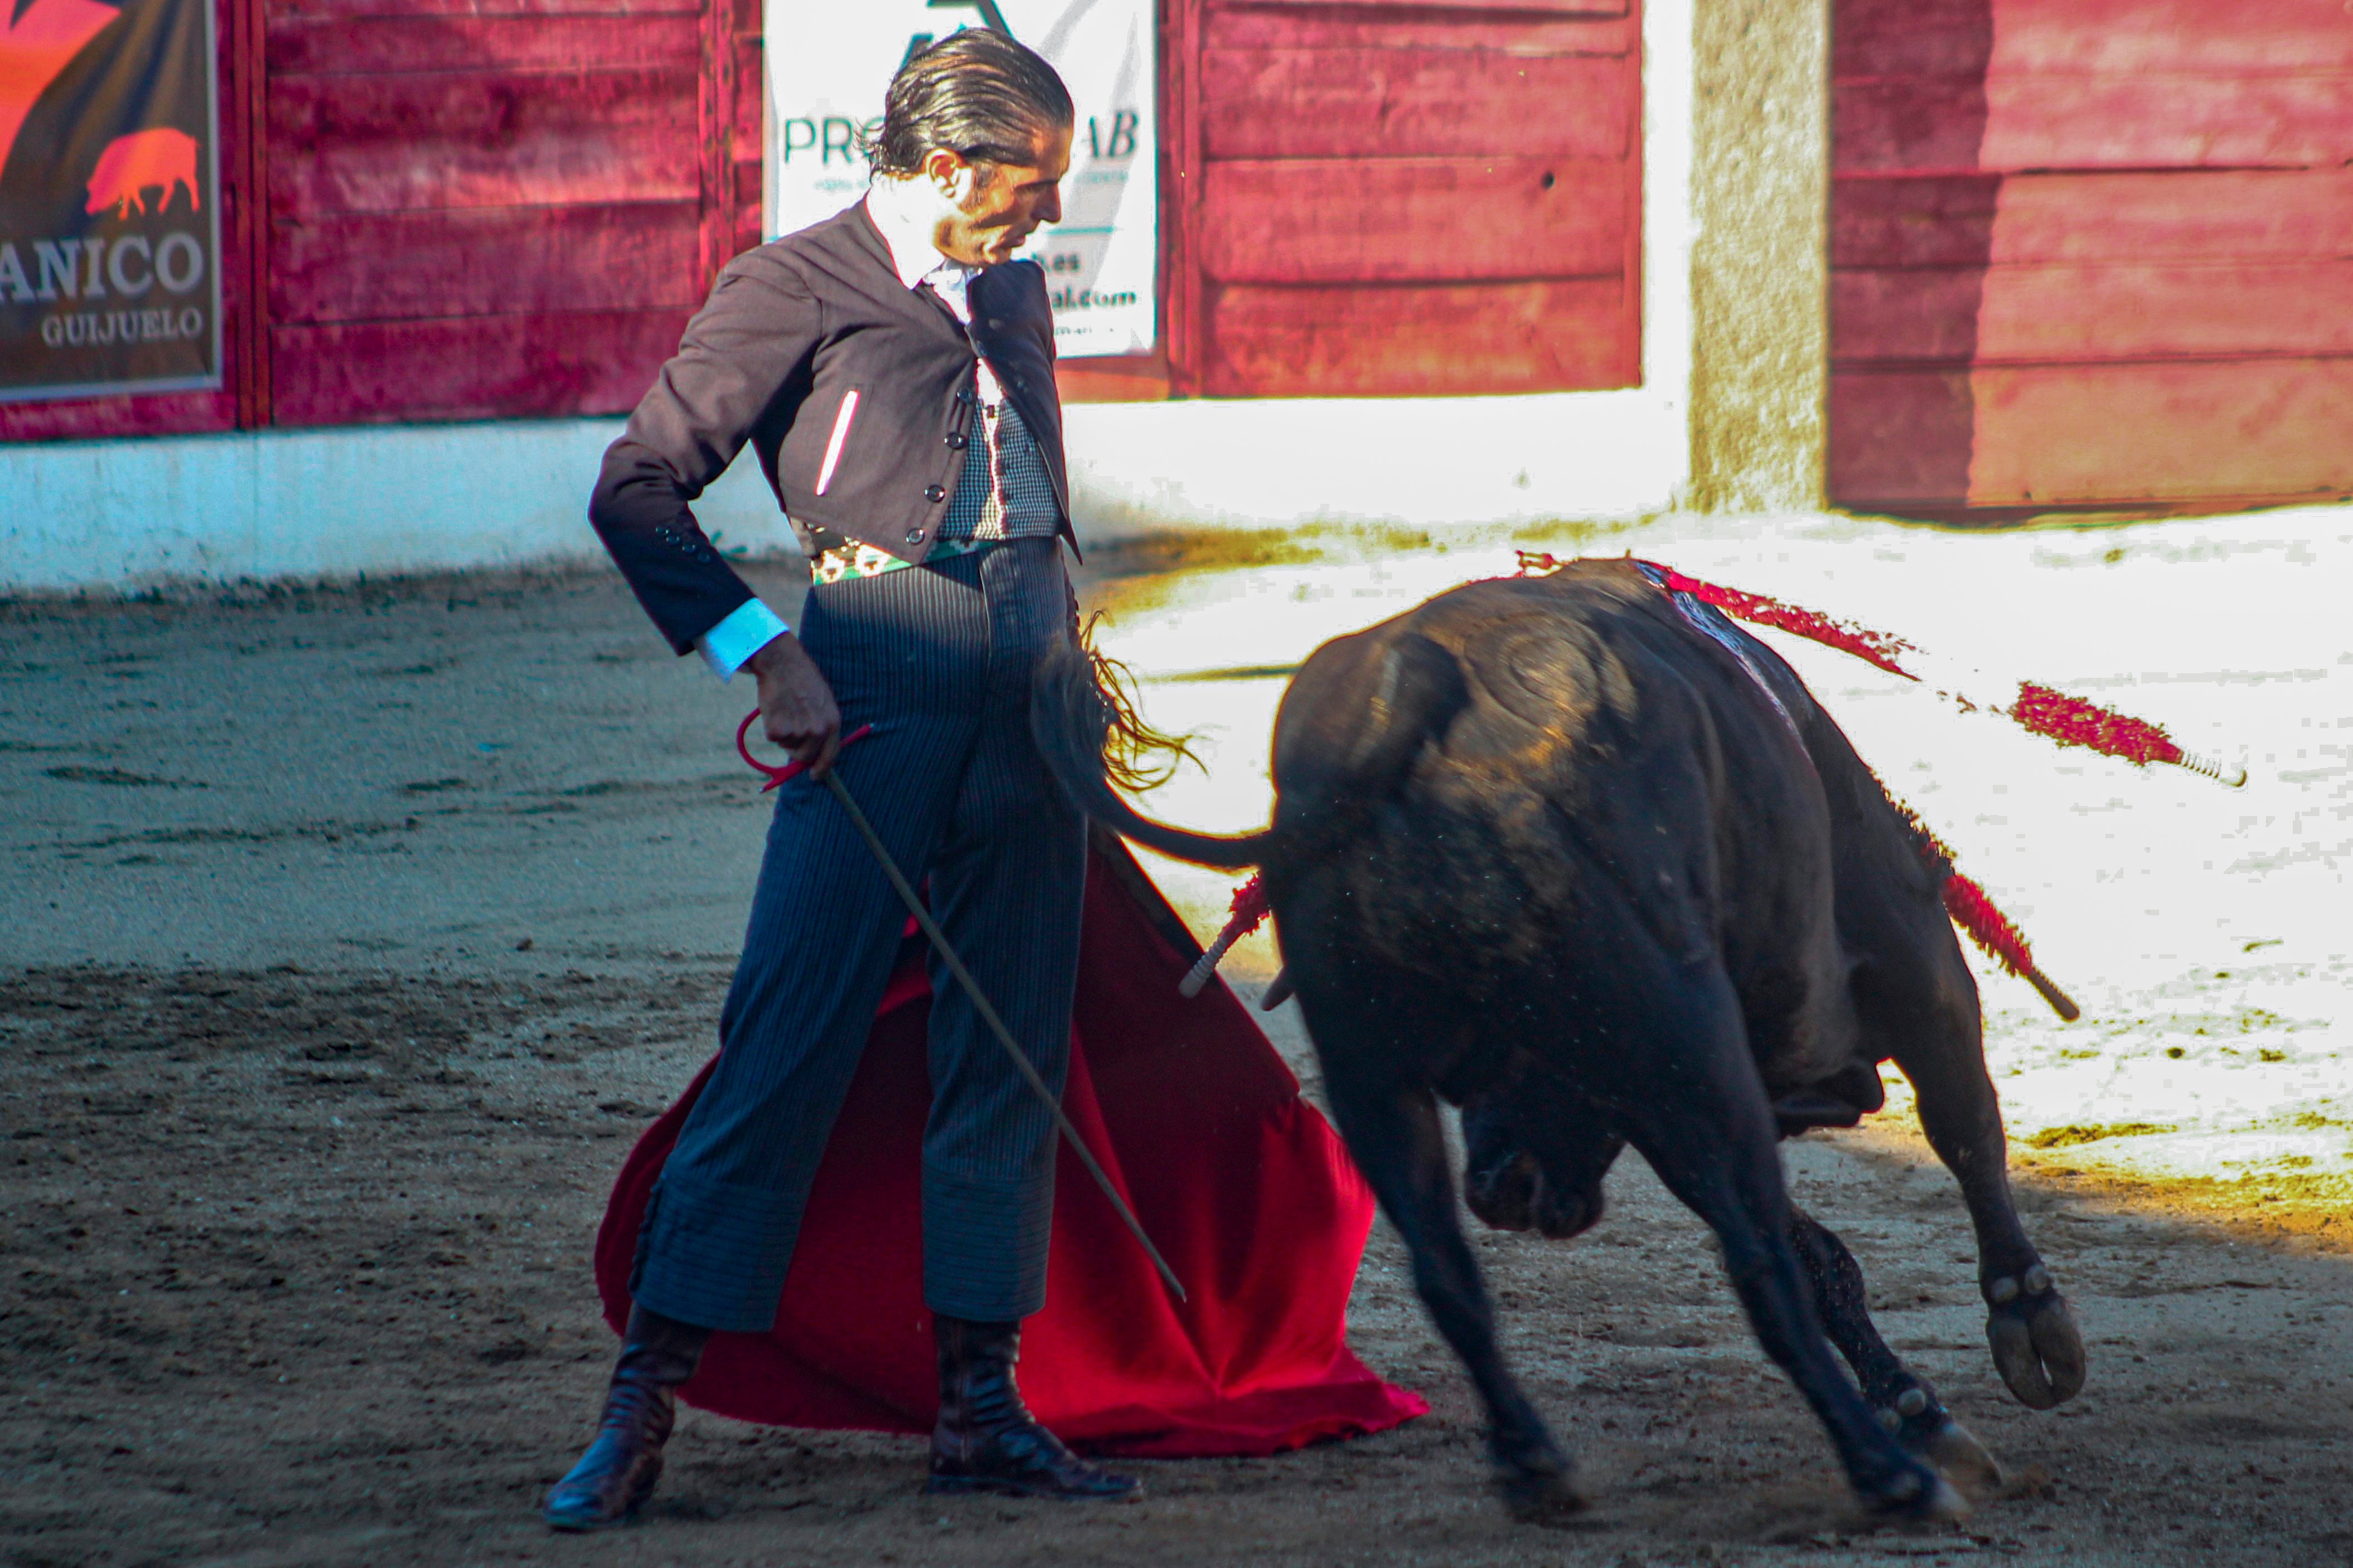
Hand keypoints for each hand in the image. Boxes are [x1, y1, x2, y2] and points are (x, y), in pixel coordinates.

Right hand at [745, 633, 841, 776]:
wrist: (782, 663)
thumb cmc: (802, 679)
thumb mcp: (822, 701)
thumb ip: (821, 724)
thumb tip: (814, 749)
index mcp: (833, 722)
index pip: (830, 755)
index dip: (822, 768)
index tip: (815, 776)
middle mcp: (817, 731)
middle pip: (805, 757)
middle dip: (797, 750)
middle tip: (790, 731)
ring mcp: (798, 732)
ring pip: (787, 746)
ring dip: (784, 734)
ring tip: (785, 709)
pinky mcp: (778, 730)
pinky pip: (772, 737)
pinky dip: (771, 726)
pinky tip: (775, 708)